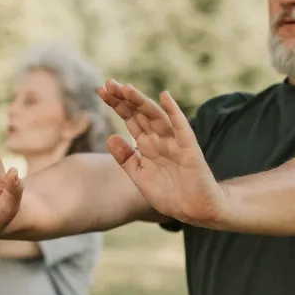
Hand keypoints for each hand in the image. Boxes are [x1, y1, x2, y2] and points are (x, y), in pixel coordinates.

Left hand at [98, 80, 225, 226]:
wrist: (193, 210)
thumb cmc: (168, 193)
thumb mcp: (140, 176)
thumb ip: (125, 158)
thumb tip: (110, 137)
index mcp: (147, 144)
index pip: (130, 118)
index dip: (117, 104)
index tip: (101, 90)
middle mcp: (159, 138)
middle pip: (140, 113)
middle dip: (124, 99)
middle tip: (109, 84)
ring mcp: (174, 141)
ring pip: (156, 117)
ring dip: (142, 102)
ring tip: (126, 89)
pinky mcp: (189, 148)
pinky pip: (181, 127)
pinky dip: (174, 111)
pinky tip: (165, 96)